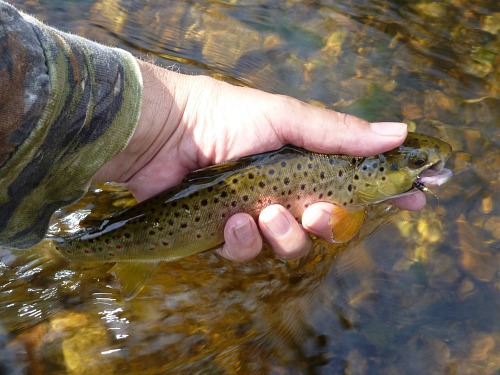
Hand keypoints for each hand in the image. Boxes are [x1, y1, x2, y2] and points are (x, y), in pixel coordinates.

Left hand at [94, 60, 424, 260]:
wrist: (164, 130)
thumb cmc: (225, 115)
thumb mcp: (286, 118)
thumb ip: (338, 133)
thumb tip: (399, 132)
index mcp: (305, 163)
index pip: (356, 183)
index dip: (388, 193)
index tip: (417, 198)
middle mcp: (285, 190)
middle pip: (327, 225)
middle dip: (329, 225)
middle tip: (317, 211)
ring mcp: (255, 214)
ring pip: (289, 245)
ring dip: (283, 233)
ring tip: (264, 210)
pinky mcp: (224, 232)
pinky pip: (247, 253)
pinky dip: (244, 240)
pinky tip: (233, 221)